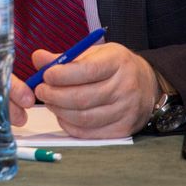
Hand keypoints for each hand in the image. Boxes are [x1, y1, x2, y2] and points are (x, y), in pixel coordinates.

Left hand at [30, 42, 157, 138]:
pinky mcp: (123, 129)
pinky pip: (90, 132)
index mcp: (117, 62)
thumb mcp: (95, 53)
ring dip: (60, 111)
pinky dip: (70, 125)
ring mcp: (126, 111)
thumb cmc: (114, 66)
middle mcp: (125, 87)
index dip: (61, 75)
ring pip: (84, 117)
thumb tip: (38, 59)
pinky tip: (63, 116)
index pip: (87, 70)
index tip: (46, 75)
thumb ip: (66, 58)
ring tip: (50, 102)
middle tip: (41, 91)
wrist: (148, 84)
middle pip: (82, 98)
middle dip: (54, 95)